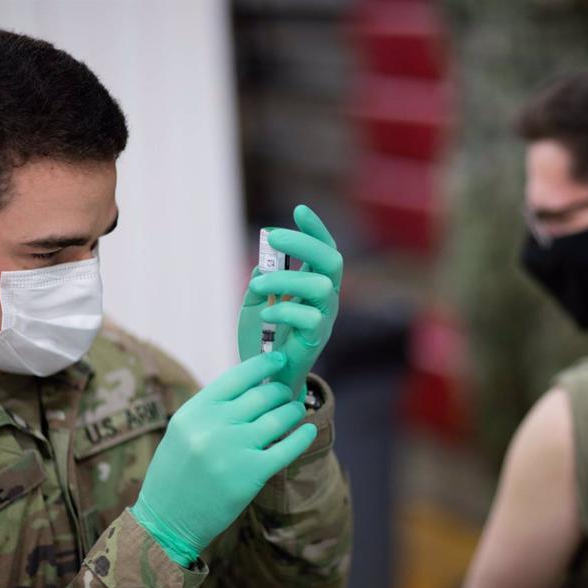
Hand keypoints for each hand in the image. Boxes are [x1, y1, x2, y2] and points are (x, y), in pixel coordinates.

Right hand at [131, 352, 316, 565]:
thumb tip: (253, 385)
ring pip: (279, 418)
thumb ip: (213, 409)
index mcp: (196, 411)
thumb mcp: (184, 430)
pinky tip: (308, 431)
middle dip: (281, 391)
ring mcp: (234, 449)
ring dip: (293, 411)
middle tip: (288, 393)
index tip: (278, 359)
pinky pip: (288, 448)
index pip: (238, 376)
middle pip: (263, 395)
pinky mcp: (251, 474)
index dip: (263, 364)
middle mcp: (215, 426)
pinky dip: (302, 436)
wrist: (166, 519)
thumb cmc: (176, 473)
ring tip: (296, 411)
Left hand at [238, 205, 342, 397]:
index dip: (315, 229)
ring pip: (319, 286)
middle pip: (331, 260)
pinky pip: (309, 318)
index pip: (324, 250)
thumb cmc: (263, 338)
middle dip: (304, 244)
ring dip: (284, 280)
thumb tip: (265, 265)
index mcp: (314, 284)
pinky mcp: (316, 339)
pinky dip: (283, 310)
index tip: (299, 210)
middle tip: (274, 238)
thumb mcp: (256, 302)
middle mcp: (325, 298)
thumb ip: (262, 281)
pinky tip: (265, 314)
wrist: (265, 377)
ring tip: (257, 287)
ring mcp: (324, 319)